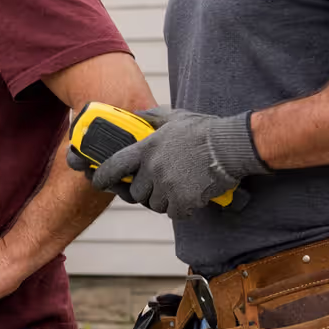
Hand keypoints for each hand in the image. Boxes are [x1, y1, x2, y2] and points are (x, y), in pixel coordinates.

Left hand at [91, 107, 266, 219]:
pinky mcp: (183, 201)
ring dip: (164, 201)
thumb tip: (138, 115)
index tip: (98, 182)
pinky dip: (181, 209)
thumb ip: (152, 118)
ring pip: (155, 205)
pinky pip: (174, 213)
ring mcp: (167, 186)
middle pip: (135, 193)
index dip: (103, 177)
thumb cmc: (204, 130)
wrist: (230, 146)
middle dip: (144, 192)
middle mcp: (152, 169)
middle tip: (158, 185)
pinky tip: (190, 197)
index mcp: (146, 149)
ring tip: (178, 188)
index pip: (114, 166)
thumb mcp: (174, 117)